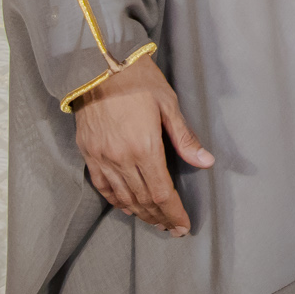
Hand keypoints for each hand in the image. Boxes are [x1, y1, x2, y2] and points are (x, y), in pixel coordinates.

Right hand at [71, 54, 214, 236]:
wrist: (98, 65)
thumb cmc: (138, 80)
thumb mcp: (168, 104)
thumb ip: (185, 137)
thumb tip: (206, 161)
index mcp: (144, 147)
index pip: (161, 193)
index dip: (174, 213)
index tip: (184, 226)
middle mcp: (121, 159)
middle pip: (143, 200)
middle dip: (160, 218)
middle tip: (173, 229)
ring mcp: (101, 158)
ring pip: (122, 198)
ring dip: (140, 214)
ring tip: (155, 222)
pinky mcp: (88, 153)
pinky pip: (102, 186)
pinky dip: (116, 201)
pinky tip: (127, 207)